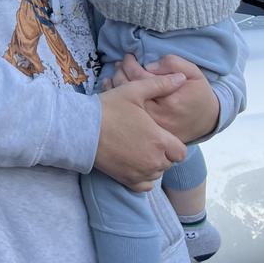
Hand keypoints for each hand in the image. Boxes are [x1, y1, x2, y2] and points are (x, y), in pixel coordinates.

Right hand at [94, 74, 187, 191]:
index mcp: (159, 140)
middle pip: (169, 162)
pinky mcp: (127, 180)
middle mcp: (153, 160)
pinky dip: (144, 177)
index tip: (161, 136)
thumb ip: (160, 85)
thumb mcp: (134, 91)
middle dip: (163, 152)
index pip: (181, 152)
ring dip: (153, 164)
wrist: (81, 129)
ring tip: (139, 149)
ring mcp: (140, 172)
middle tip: (147, 139)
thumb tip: (181, 77)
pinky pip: (145, 185)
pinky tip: (135, 163)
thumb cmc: (108, 109)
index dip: (174, 144)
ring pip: (157, 173)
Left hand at [109, 53, 220, 142]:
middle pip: (131, 92)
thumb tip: (149, 65)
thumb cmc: (198, 93)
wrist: (208, 120)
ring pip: (127, 105)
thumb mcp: (193, 73)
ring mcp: (152, 127)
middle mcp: (158, 116)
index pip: (142, 79)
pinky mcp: (149, 132)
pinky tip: (114, 88)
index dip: (131, 65)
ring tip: (117, 73)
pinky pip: (130, 114)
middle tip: (119, 64)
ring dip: (117, 86)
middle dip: (121, 74)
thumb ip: (173, 64)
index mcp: (170, 100)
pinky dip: (120, 101)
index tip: (128, 56)